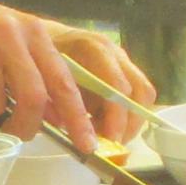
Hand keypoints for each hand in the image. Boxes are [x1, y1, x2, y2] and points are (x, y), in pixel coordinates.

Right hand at [0, 0, 138, 150]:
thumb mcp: (10, 41)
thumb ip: (35, 73)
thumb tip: (59, 116)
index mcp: (34, 33)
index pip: (64, 82)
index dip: (78, 117)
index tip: (88, 145)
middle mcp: (12, 36)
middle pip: (33, 99)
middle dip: (25, 125)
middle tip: (16, 133)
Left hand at [52, 24, 157, 140]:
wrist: (43, 39)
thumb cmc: (41, 60)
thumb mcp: (45, 79)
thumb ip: (63, 102)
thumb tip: (83, 134)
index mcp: (93, 49)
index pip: (117, 86)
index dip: (117, 117)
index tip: (110, 140)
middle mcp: (114, 52)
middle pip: (139, 92)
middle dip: (129, 124)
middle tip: (113, 145)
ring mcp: (123, 60)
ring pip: (144, 94)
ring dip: (132, 121)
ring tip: (110, 137)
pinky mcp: (125, 70)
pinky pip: (138, 96)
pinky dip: (128, 115)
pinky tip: (107, 125)